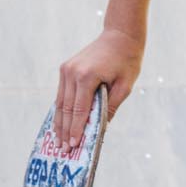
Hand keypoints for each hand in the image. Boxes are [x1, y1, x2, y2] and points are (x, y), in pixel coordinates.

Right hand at [55, 30, 144, 144]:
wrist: (120, 35)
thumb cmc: (127, 60)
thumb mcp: (125, 86)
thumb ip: (111, 107)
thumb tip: (100, 129)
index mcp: (87, 76)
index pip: (79, 110)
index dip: (76, 129)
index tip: (73, 146)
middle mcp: (72, 73)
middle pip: (65, 109)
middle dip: (64, 131)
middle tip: (63, 150)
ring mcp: (66, 70)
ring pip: (60, 103)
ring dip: (59, 123)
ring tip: (58, 141)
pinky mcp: (65, 69)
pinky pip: (61, 94)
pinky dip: (60, 110)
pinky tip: (59, 124)